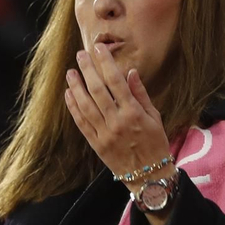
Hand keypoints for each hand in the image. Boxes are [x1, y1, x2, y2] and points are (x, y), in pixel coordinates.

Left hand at [65, 44, 173, 224]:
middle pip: (97, 90)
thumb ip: (140, 94)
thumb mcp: (154, 117)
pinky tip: (69, 94)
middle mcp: (117, 122)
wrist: (149, 176)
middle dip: (87, 70)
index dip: (105, 63)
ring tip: (70, 73)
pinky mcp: (96, 144)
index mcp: (133, 113)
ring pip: (85, 106)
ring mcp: (104, 134)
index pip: (116, 81)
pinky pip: (81, 123)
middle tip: (80, 55)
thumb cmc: (155, 144)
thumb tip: (130, 72)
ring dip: (76, 87)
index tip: (98, 49)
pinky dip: (73, 108)